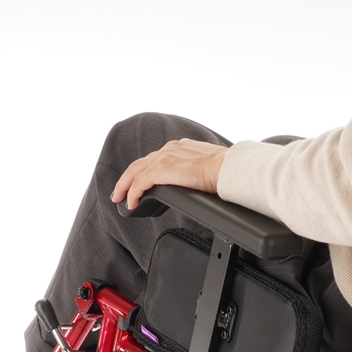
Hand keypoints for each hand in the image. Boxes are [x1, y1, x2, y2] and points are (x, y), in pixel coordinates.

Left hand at [111, 138, 228, 208]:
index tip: (140, 182)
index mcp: (182, 147)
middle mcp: (170, 149)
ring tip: (120, 198)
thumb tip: (203, 186)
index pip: (156, 158)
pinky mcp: (161, 169)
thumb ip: (200, 174)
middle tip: (120, 191)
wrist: (231, 170)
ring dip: (125, 185)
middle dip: (127, 178)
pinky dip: (132, 193)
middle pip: (141, 163)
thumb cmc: (228, 173)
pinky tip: (131, 203)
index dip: (144, 171)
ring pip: (135, 171)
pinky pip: (140, 182)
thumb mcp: (210, 170)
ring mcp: (164, 157)